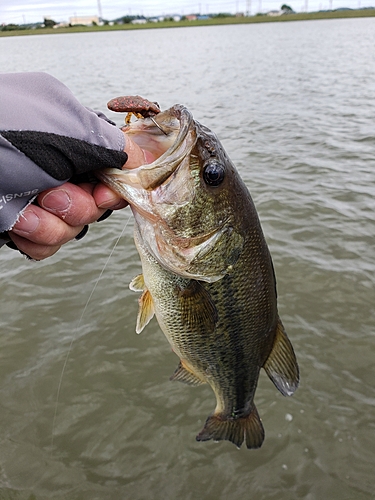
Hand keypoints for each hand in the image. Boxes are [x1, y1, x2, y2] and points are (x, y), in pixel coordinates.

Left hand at [8, 136, 150, 259]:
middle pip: (95, 207)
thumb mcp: (64, 126)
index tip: (106, 192)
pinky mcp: (18, 225)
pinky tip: (15, 222)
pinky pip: (45, 247)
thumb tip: (148, 156)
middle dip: (78, 207)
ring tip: (27, 206)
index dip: (115, 189)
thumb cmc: (2, 133)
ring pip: (72, 230)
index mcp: (72, 140)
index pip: (112, 172)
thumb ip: (110, 144)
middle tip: (53, 193)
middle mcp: (58, 170)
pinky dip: (33, 238)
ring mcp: (37, 199)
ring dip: (52, 224)